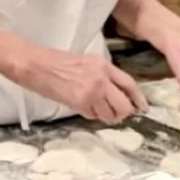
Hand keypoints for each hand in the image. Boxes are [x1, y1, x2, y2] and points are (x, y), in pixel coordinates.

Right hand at [25, 48, 147, 123]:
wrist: (37, 65)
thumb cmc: (56, 62)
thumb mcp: (86, 62)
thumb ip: (102, 75)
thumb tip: (113, 93)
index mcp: (104, 65)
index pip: (129, 83)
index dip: (138, 98)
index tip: (142, 107)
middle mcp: (102, 78)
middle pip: (124, 104)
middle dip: (123, 113)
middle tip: (115, 114)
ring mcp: (92, 91)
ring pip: (110, 114)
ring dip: (106, 116)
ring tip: (96, 111)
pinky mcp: (80, 102)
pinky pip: (94, 116)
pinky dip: (91, 115)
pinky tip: (83, 108)